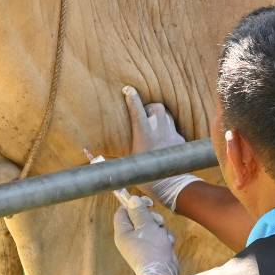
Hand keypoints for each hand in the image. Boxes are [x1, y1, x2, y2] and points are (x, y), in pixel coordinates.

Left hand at [113, 192, 179, 274]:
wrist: (161, 273)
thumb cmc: (152, 250)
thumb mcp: (146, 226)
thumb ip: (139, 212)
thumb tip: (132, 199)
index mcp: (122, 232)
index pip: (122, 212)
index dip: (134, 205)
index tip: (147, 203)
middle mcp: (129, 238)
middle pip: (139, 218)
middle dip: (152, 218)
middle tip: (158, 222)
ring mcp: (140, 244)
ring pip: (151, 226)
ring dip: (160, 228)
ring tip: (163, 236)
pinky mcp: (151, 249)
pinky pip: (157, 237)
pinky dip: (164, 238)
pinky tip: (167, 243)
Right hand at [123, 86, 201, 209]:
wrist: (172, 185)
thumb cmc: (147, 178)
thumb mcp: (129, 164)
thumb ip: (119, 155)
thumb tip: (92, 155)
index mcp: (144, 136)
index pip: (138, 112)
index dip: (133, 99)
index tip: (129, 89)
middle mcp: (160, 131)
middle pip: (157, 108)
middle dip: (151, 107)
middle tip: (145, 114)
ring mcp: (172, 135)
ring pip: (168, 116)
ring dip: (160, 117)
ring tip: (154, 125)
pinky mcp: (181, 140)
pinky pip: (174, 130)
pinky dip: (168, 131)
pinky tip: (165, 141)